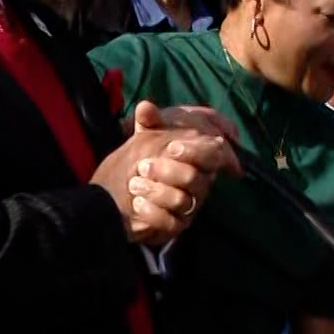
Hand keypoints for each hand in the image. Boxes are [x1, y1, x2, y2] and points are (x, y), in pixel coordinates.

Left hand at [90, 101, 241, 244]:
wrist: (118, 195)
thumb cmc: (139, 162)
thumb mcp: (144, 137)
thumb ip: (149, 121)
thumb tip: (145, 107)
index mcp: (198, 159)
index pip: (214, 152)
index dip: (195, 151)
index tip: (172, 149)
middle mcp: (199, 183)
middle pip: (195, 177)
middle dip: (168, 171)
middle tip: (143, 166)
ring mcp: (190, 206)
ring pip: (183, 200)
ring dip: (155, 191)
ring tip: (134, 184)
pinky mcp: (177, 226)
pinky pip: (170, 222)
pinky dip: (151, 212)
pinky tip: (137, 204)